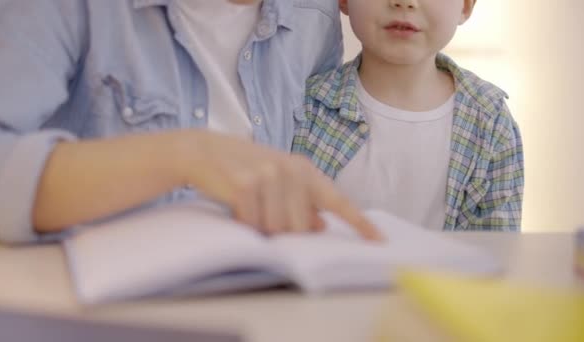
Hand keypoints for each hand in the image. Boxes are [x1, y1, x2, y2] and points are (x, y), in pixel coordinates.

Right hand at [178, 130, 382, 240]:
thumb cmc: (244, 169)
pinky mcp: (245, 184)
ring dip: (260, 227)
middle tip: (263, 214)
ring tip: (248, 206)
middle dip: (282, 232)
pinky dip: (243, 222)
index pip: (338, 201)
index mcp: (305, 170)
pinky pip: (252, 223)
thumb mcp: (278, 181)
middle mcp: (292, 170)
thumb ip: (301, 202)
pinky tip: (235, 205)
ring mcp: (268, 175)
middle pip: (301, 228)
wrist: (204, 150)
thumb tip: (320, 225)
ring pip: (276, 229)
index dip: (359, 223)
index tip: (379, 241)